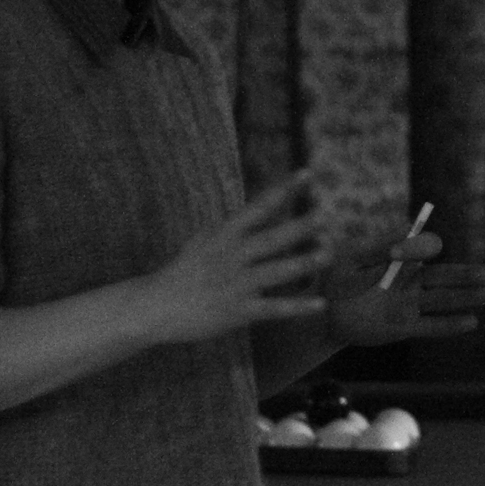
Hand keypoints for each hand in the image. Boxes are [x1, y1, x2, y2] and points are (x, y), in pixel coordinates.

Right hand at [136, 172, 332, 344]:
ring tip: (329, 253)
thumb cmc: (183, 271)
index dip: (284, 190)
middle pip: (272, 238)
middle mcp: (232, 256)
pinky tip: (321, 303)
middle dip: (300, 226)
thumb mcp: (204, 240)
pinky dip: (298, 307)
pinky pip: (274, 308)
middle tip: (325, 214)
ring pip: (277, 271)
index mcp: (225, 235)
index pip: (259, 206)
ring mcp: (237, 284)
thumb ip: (233, 228)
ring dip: (305, 262)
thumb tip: (258, 209)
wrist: (155, 306)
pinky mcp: (239, 311)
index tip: (307, 174)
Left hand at [320, 226, 484, 347]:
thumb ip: (379, 246)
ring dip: (465, 298)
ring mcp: (407, 304)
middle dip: (464, 276)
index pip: (421, 249)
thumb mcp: (352, 259)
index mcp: (398, 258)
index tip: (408, 251)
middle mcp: (408, 281)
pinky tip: (472, 322)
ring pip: (442, 300)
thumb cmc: (334, 279)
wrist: (322, 314)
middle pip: (442, 277)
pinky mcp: (402, 327)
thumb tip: (410, 225)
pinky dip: (450, 325)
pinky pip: (430, 326)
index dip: (420, 248)